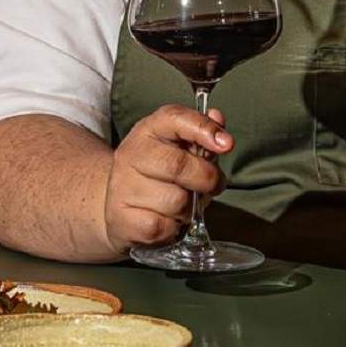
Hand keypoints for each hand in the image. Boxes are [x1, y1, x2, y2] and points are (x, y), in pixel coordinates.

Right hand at [102, 103, 231, 254]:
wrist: (119, 207)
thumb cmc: (159, 176)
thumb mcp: (180, 149)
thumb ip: (202, 135)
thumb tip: (217, 117)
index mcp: (148, 130)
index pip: (174, 118)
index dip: (203, 128)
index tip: (226, 144)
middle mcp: (131, 154)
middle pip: (179, 165)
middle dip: (206, 179)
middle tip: (211, 186)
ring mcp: (123, 186)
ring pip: (175, 201)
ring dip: (189, 209)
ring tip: (181, 205)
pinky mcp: (122, 218)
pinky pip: (163, 227)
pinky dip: (173, 228)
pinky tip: (166, 221)